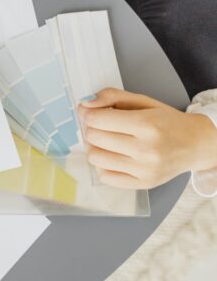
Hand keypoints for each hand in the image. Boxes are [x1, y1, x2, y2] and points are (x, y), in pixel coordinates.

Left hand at [78, 88, 216, 188]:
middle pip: (94, 138)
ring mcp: (144, 169)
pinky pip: (105, 177)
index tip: (93, 114)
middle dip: (92, 129)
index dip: (89, 115)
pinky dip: (103, 166)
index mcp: (147, 124)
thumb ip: (112, 97)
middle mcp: (146, 149)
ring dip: (95, 147)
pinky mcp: (143, 184)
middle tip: (101, 127)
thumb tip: (85, 104)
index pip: (97, 120)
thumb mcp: (143, 101)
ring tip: (106, 142)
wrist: (196, 144)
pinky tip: (114, 157)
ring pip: (95, 158)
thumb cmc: (167, 121)